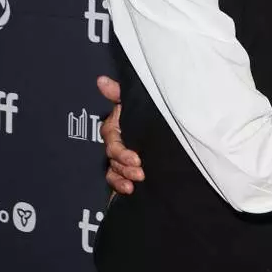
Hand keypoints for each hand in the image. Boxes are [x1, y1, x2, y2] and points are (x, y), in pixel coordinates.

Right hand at [97, 75, 143, 194]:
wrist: (170, 129)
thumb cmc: (149, 112)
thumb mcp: (136, 101)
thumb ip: (119, 93)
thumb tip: (101, 80)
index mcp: (116, 127)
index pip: (112, 141)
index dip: (122, 151)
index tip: (136, 158)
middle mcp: (116, 142)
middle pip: (112, 158)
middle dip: (124, 166)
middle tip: (140, 172)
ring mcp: (120, 157)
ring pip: (113, 170)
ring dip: (123, 177)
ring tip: (137, 181)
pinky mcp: (125, 169)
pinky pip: (115, 179)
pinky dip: (120, 185)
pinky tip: (129, 190)